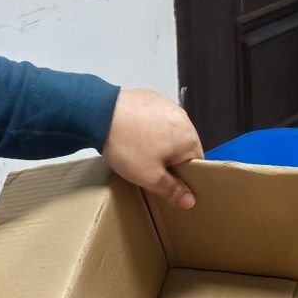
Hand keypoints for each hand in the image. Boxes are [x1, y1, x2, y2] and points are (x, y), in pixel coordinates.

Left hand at [102, 88, 201, 208]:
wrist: (101, 114)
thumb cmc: (129, 148)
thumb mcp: (150, 177)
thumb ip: (172, 190)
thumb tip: (190, 201)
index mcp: (189, 138)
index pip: (196, 163)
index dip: (183, 176)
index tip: (166, 182)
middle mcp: (184, 118)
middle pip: (183, 145)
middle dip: (170, 158)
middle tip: (149, 168)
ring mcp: (167, 104)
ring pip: (169, 131)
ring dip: (159, 141)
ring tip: (138, 150)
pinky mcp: (151, 96)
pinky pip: (156, 117)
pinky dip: (148, 126)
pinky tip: (133, 132)